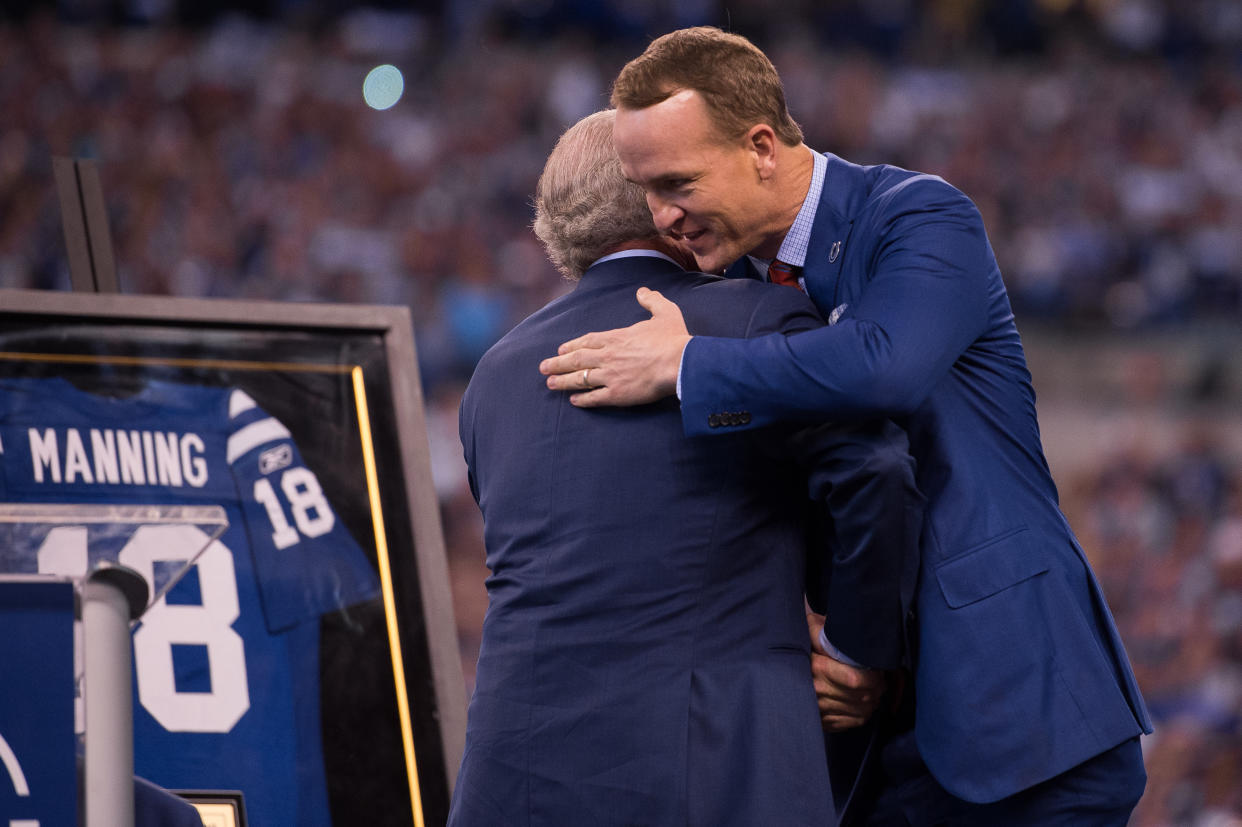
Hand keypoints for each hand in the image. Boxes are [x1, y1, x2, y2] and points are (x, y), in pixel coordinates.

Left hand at [539, 287, 689, 406]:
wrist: (680, 363)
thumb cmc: (674, 339)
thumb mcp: (665, 312)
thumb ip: (651, 300)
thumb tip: (643, 291)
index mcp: (617, 337)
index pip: (587, 341)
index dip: (572, 346)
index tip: (561, 350)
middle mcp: (608, 356)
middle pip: (577, 359)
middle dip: (558, 363)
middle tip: (544, 367)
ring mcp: (610, 376)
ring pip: (580, 379)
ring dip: (563, 381)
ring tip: (550, 383)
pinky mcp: (617, 394)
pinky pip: (594, 397)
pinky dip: (582, 399)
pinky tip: (573, 401)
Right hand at [806, 611, 885, 731]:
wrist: (780, 668)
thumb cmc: (802, 645)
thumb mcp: (811, 628)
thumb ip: (824, 628)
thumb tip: (842, 631)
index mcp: (817, 667)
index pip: (856, 680)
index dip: (873, 677)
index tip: (876, 670)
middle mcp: (817, 691)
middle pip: (862, 697)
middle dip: (877, 689)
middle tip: (878, 679)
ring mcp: (819, 709)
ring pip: (860, 712)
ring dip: (872, 702)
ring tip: (871, 690)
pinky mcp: (822, 721)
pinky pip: (852, 722)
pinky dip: (862, 714)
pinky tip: (860, 703)